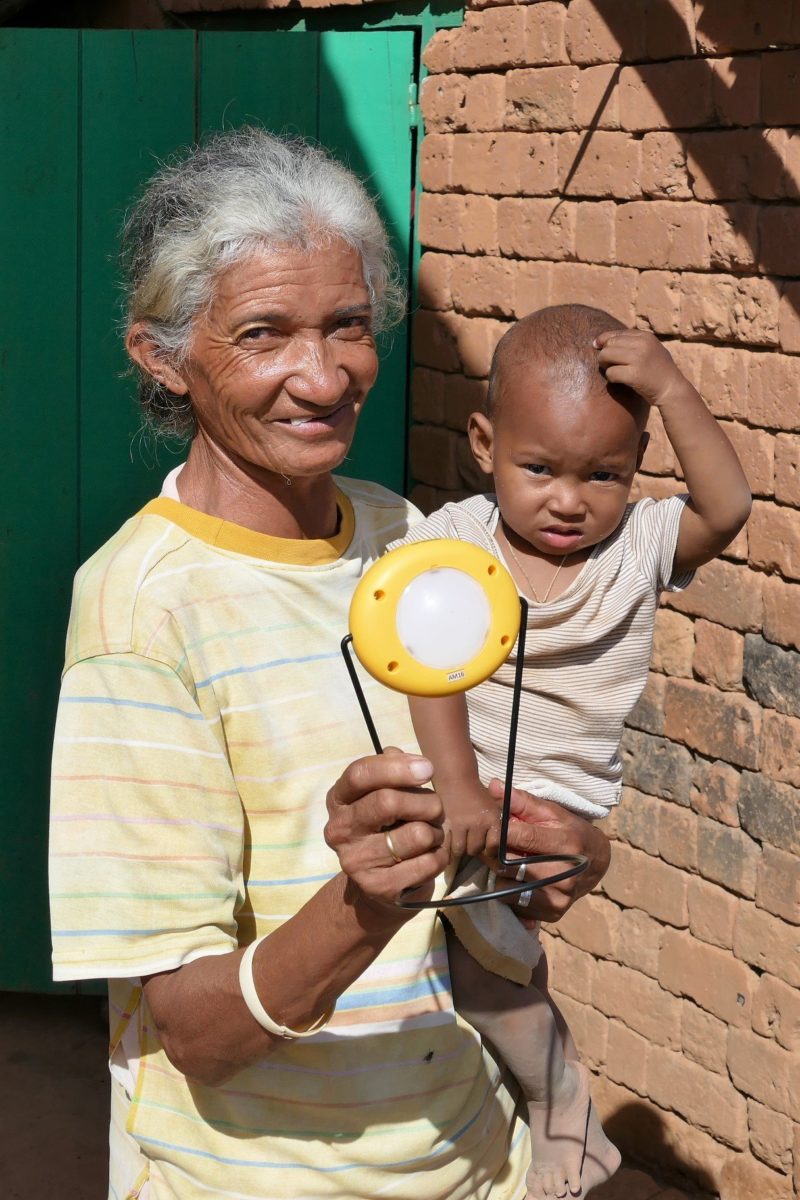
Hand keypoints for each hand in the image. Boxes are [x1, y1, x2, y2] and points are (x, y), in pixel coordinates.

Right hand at [324, 748, 449, 914]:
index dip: (396, 767)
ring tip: (431, 836)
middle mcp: (339, 830)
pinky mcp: (378, 887)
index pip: (360, 774)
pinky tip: (430, 856)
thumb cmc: (387, 828)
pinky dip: (439, 856)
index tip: (427, 769)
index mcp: (338, 800)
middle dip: (426, 802)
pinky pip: (427, 862)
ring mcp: (355, 861)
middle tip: (436, 809)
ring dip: (436, 832)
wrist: (379, 887)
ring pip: (416, 834)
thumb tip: (407, 758)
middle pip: (388, 801)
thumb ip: (393, 771)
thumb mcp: (384, 794)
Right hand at [441, 781, 499, 858]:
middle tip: (468, 840)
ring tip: (458, 838)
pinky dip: (449, 844)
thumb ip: (496, 827)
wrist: (456, 779)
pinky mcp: (449, 824)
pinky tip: (449, 838)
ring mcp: (464, 824)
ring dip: (460, 847)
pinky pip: (450, 845)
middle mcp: (481, 822)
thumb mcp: (493, 807)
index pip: (494, 846)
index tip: (484, 848)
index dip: (489, 850)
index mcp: (494, 818)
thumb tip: (496, 851)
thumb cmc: (475, 794)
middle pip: (477, 849)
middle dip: (472, 847)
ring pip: (462, 850)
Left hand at [483, 780, 609, 922]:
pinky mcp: (553, 913)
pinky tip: (517, 880)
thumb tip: (494, 785)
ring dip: (501, 875)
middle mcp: (565, 875)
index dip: (500, 831)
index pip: (520, 836)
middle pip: (511, 865)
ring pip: (507, 887)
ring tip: (507, 863)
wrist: (598, 863)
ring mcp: (560, 897)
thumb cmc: (571, 831)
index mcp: (567, 844)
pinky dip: (510, 891)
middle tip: (495, 847)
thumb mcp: (552, 812)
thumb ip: (522, 801)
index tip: (493, 827)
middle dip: (497, 854)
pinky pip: (515, 905)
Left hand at [594, 327, 688, 408]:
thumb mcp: (651, 349)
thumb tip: (604, 340)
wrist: (673, 389)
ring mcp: (639, 359)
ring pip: (606, 356)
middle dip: (603, 354)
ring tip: (612, 371)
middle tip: (606, 364)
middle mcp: (642, 344)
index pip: (617, 333)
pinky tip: (618, 381)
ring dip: (605, 365)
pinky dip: (611, 378)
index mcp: (646, 336)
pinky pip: (611, 373)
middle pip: (609, 344)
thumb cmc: (659, 371)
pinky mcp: (634, 374)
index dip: (604, 339)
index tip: (596, 345)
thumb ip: (634, 343)